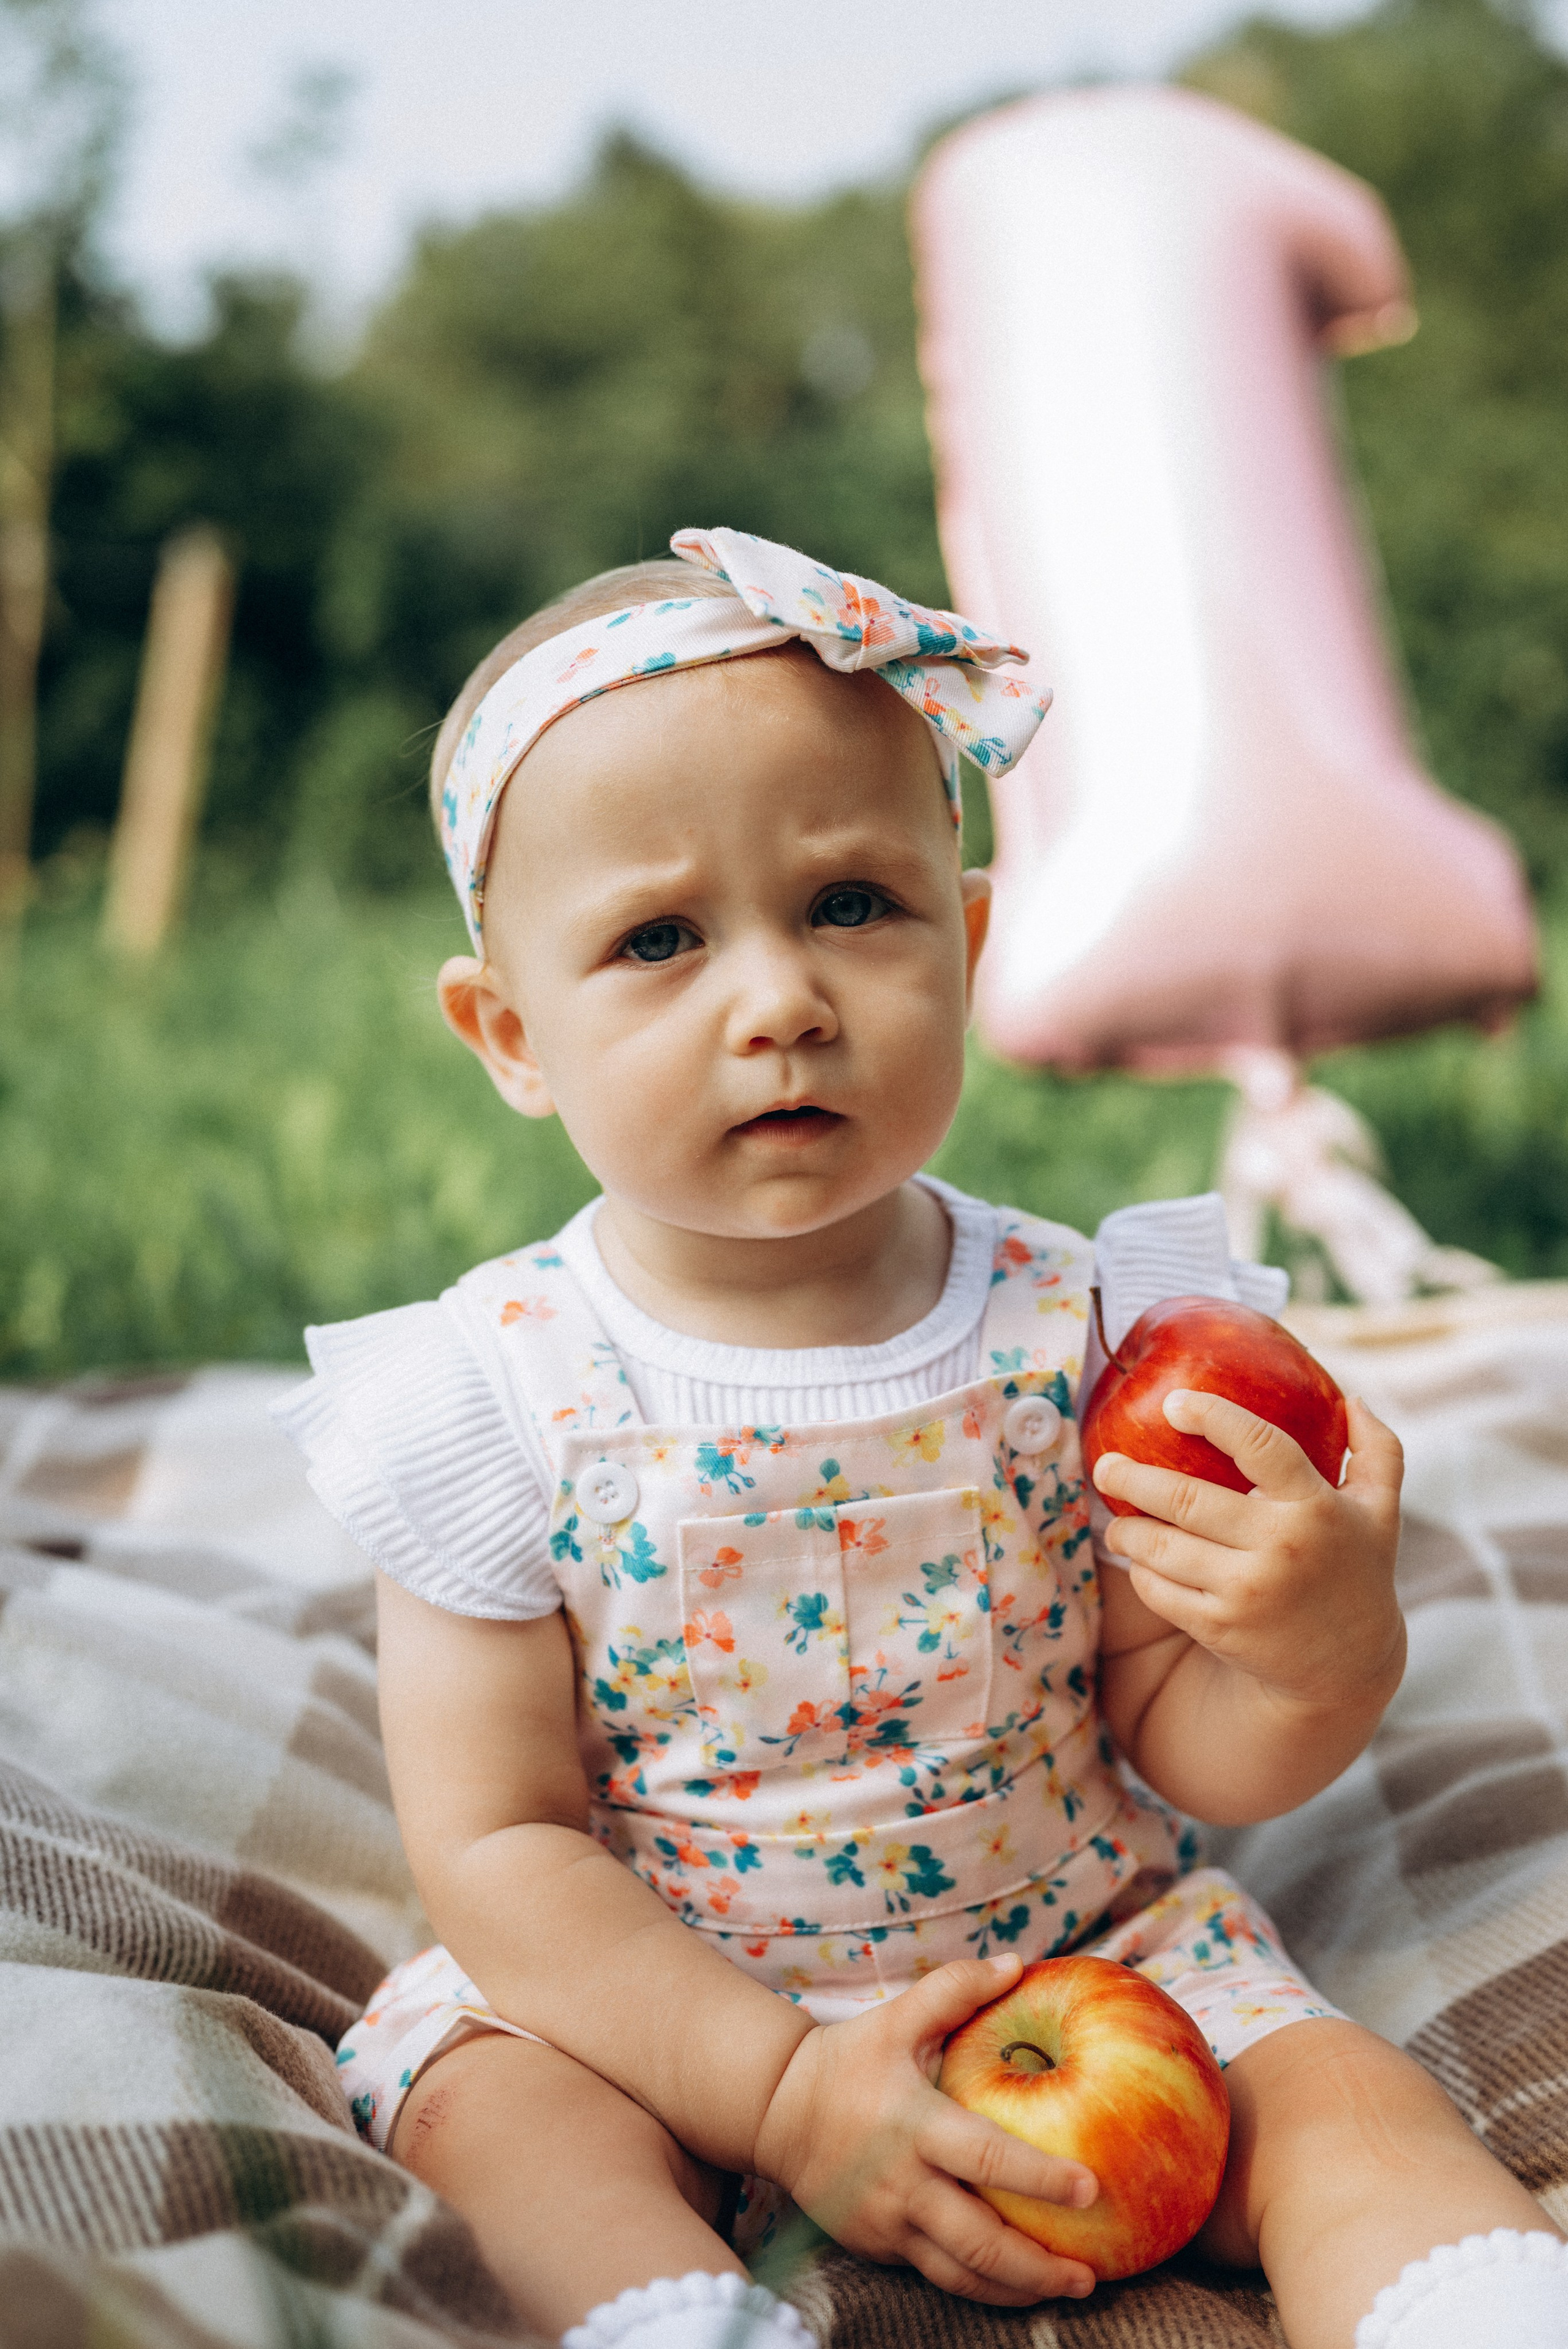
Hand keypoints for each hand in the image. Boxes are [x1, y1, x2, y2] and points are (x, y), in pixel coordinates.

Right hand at [752, 1954, 1097, 2304]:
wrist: (777, 2111)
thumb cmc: (849, 2059)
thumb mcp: (898, 2017)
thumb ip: (956, 1988)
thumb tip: (1017, 1964)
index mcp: (915, 2126)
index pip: (988, 2161)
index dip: (1041, 2179)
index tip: (1091, 2189)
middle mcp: (904, 2184)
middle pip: (980, 2242)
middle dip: (1039, 2266)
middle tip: (1091, 2274)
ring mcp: (890, 2223)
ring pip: (962, 2276)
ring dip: (1019, 2290)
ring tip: (1069, 2288)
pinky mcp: (880, 2246)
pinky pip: (937, 2276)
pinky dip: (983, 2286)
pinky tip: (1020, 2284)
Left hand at [1093, 1391, 1404, 1715]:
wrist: (1350, 1667)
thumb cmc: (1358, 1572)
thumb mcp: (1381, 1511)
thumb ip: (1377, 1450)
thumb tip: (1354, 1398)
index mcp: (1315, 1505)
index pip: (1259, 1445)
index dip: (1212, 1416)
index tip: (1174, 1404)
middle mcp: (1280, 1546)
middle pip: (1185, 1498)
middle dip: (1132, 1476)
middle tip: (1106, 1464)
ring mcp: (1247, 1590)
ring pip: (1161, 1546)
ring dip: (1126, 1528)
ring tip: (1116, 1516)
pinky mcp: (1221, 1627)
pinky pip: (1159, 1590)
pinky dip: (1140, 1570)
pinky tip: (1139, 1559)